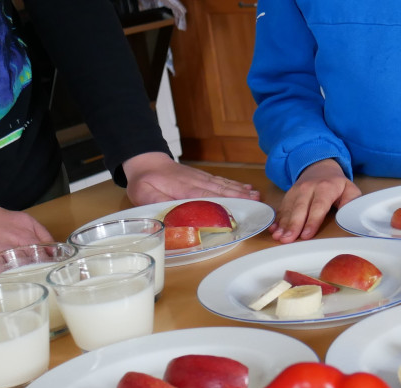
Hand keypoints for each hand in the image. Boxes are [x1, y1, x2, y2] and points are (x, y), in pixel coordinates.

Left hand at [122, 152, 260, 204]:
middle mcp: (195, 181)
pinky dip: (235, 185)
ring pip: (223, 184)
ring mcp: (200, 177)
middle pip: (220, 189)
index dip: (222, 201)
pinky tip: (246, 188)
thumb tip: (171, 213)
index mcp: (182, 188)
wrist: (146, 161)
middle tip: (256, 202)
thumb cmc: (144, 181)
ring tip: (256, 196)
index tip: (238, 207)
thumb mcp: (143, 194)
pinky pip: (221, 181)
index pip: (205, 195)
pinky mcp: (202, 177)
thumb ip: (157, 202)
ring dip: (241, 190)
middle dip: (239, 196)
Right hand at [271, 159, 360, 241]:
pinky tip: (274, 230)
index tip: (306, 234)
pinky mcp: (288, 195)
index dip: (312, 221)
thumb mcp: (350, 189)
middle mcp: (309, 188)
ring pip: (289, 208)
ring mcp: (296, 190)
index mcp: (326, 187)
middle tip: (288, 239)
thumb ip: (352, 202)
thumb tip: (350, 215)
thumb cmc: (336, 184)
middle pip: (300, 208)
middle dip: (293, 225)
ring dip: (283, 224)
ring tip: (279, 237)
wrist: (320, 167)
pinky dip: (277, 219)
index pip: (318, 206)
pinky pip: (282, 208)